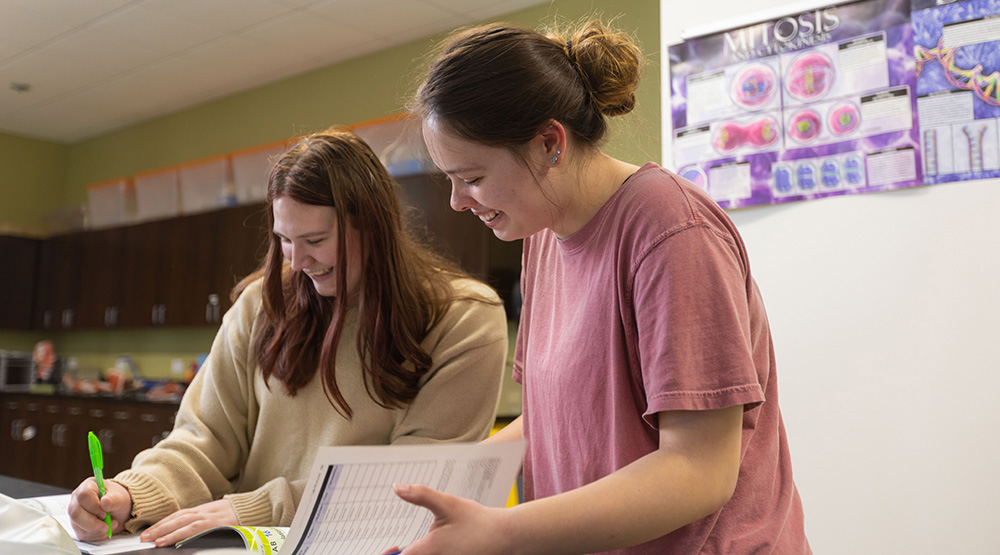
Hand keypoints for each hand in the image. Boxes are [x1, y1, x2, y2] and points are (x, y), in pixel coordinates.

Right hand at [68, 478, 131, 540]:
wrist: (119, 511)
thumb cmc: (117, 500)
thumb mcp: (120, 498)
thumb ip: (114, 500)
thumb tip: (105, 501)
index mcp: (88, 486)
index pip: (83, 495)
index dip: (94, 506)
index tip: (105, 513)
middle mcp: (77, 499)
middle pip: (75, 513)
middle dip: (93, 522)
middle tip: (107, 525)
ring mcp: (76, 513)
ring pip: (78, 525)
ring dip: (96, 530)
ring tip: (109, 526)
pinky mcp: (78, 526)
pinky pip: (82, 534)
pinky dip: (96, 535)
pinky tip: (104, 530)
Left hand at [139, 499, 237, 546]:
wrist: (250, 508)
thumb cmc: (232, 514)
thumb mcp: (213, 514)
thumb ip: (198, 520)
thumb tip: (181, 528)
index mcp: (200, 510)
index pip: (176, 515)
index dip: (162, 523)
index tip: (149, 530)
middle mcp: (202, 513)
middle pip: (177, 519)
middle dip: (160, 528)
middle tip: (144, 537)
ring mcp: (208, 519)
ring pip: (184, 525)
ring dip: (168, 533)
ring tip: (156, 541)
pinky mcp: (215, 525)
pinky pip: (196, 531)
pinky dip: (183, 535)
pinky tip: (175, 541)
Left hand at [390, 483, 509, 554]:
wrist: (505, 537)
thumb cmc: (477, 521)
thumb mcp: (448, 503)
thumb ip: (421, 495)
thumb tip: (396, 488)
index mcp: (429, 551)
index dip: (390, 553)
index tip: (392, 546)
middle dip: (403, 554)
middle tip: (399, 546)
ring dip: (416, 553)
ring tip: (414, 547)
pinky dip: (429, 553)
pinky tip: (437, 546)